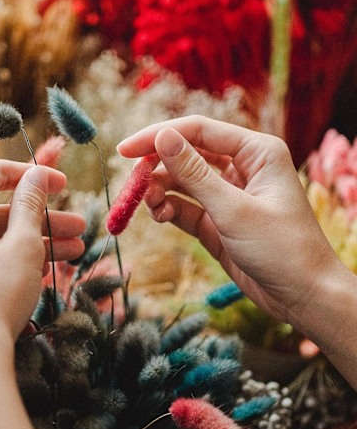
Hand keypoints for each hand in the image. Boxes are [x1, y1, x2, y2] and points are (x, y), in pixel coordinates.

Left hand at [0, 160, 77, 428]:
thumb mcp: (23, 244)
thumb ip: (31, 203)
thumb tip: (36, 175)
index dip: (34, 176)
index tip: (64, 184)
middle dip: (43, 218)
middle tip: (79, 227)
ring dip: (35, 241)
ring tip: (76, 251)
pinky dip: (12, 257)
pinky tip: (48, 269)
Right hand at [117, 116, 341, 325]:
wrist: (303, 297)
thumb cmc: (282, 248)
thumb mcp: (233, 209)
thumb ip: (194, 173)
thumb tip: (162, 137)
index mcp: (256, 152)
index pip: (198, 131)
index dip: (158, 136)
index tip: (125, 150)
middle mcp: (240, 167)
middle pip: (186, 154)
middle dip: (157, 167)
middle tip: (133, 182)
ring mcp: (227, 194)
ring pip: (181, 181)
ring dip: (160, 191)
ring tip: (150, 206)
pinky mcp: (216, 220)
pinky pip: (183, 206)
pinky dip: (168, 209)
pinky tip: (160, 217)